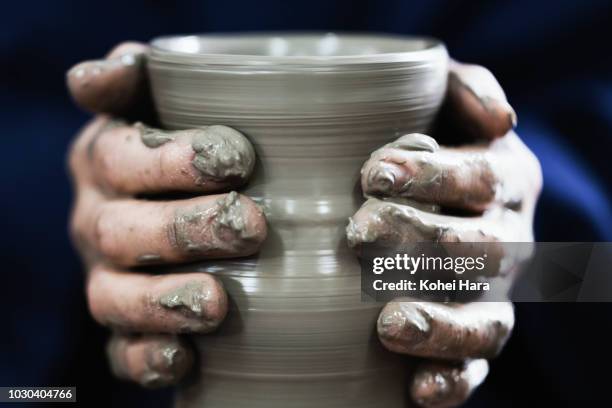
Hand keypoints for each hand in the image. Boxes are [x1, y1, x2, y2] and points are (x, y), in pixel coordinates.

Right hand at [67, 43, 266, 386]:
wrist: (182, 202)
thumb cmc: (183, 147)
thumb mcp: (158, 102)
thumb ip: (134, 79)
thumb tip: (100, 73)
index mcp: (105, 162)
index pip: (122, 158)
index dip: (173, 161)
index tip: (238, 160)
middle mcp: (97, 222)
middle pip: (123, 231)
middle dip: (185, 230)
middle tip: (250, 227)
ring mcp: (107, 279)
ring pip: (116, 298)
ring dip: (164, 301)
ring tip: (218, 304)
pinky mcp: (126, 328)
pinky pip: (122, 353)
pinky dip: (149, 359)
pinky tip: (184, 359)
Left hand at [347, 60, 541, 406]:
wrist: (437, 197)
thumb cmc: (430, 143)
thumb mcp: (446, 102)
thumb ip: (467, 89)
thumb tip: (501, 117)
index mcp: (505, 180)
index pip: (479, 178)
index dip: (433, 176)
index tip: (373, 173)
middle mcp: (511, 240)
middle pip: (479, 249)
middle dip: (419, 241)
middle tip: (358, 232)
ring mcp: (496, 294)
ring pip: (486, 318)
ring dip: (441, 324)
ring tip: (389, 324)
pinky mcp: (476, 338)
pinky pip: (476, 368)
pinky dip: (452, 379)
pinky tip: (417, 389)